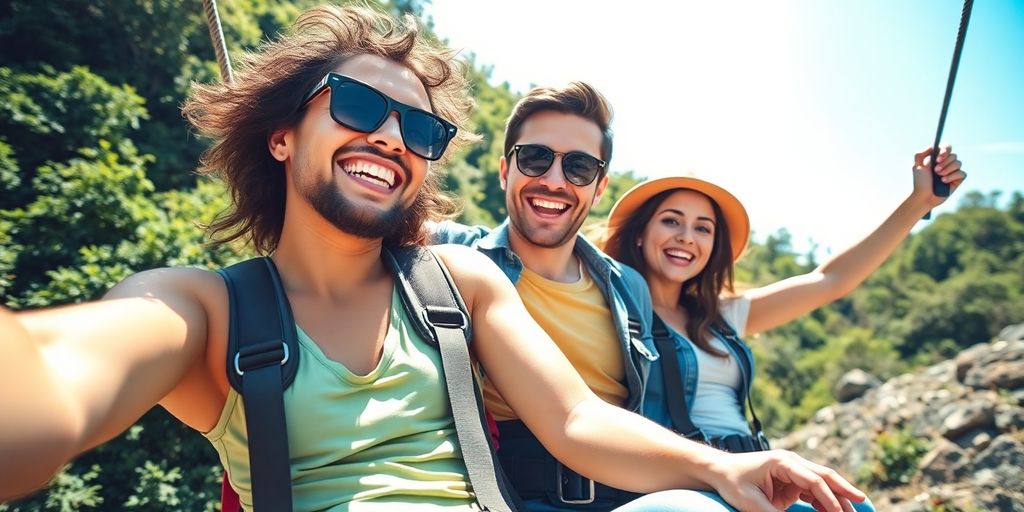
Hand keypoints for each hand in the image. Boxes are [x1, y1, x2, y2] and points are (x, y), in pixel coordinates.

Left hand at [707, 449, 864, 511]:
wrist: (719, 472)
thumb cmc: (732, 483)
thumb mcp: (751, 503)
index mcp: (783, 462)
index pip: (814, 480)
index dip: (829, 498)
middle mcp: (792, 462)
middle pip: (825, 476)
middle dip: (844, 492)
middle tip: (862, 505)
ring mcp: (793, 470)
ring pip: (823, 484)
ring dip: (837, 499)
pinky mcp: (791, 481)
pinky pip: (814, 491)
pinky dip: (825, 502)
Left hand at [913, 144, 964, 206]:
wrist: (923, 196)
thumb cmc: (920, 181)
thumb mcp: (916, 166)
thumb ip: (920, 154)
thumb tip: (932, 146)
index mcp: (938, 158)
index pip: (947, 147)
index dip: (945, 150)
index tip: (937, 159)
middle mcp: (947, 163)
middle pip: (953, 155)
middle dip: (944, 163)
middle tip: (935, 171)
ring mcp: (953, 171)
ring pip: (958, 163)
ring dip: (947, 169)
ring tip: (939, 176)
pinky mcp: (958, 179)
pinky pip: (962, 173)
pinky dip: (952, 176)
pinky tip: (943, 181)